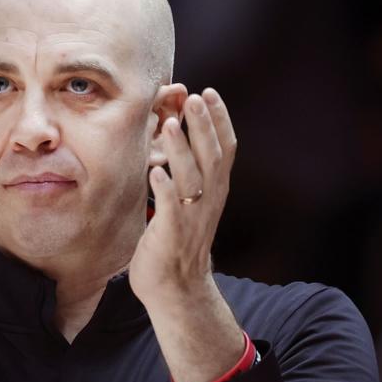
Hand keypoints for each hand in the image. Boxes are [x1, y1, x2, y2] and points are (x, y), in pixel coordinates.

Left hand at [128, 88, 236, 305]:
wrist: (176, 288)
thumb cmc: (177, 241)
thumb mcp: (190, 202)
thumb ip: (188, 174)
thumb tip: (178, 138)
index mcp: (215, 190)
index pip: (226, 149)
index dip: (220, 120)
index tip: (209, 93)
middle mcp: (209, 200)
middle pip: (212, 156)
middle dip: (203, 125)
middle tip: (193, 97)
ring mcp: (192, 217)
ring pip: (191, 177)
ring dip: (181, 149)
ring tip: (170, 123)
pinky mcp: (172, 233)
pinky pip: (169, 207)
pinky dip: (164, 189)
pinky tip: (155, 171)